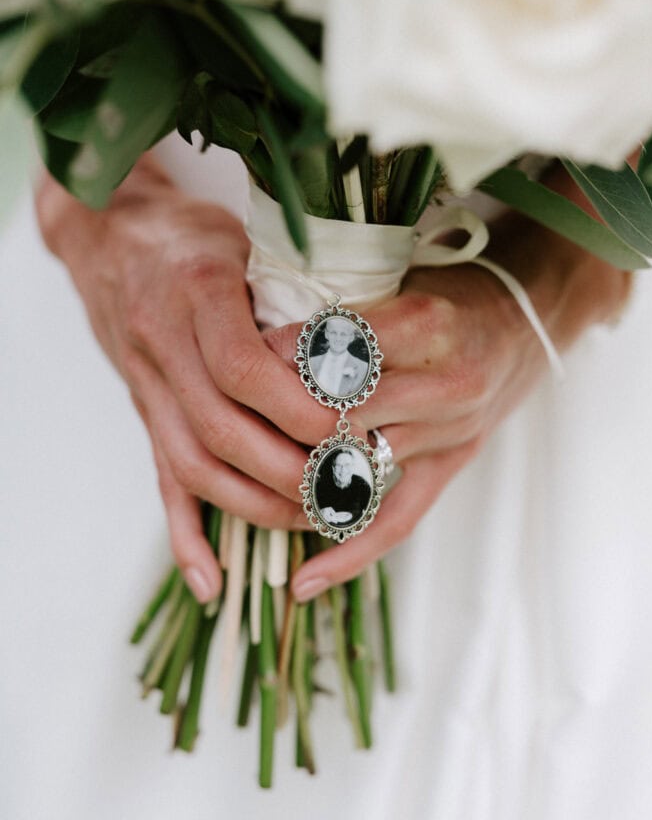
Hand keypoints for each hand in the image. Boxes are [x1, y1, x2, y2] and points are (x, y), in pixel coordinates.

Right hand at [35, 156, 334, 601]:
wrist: (115, 238)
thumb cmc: (200, 236)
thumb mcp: (250, 240)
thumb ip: (297, 288)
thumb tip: (368, 338)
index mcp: (196, 290)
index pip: (242, 368)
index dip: (296, 408)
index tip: (347, 430)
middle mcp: (163, 343)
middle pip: (221, 430)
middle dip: (287, 469)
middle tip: (345, 487)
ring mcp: (148, 386)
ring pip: (195, 465)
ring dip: (254, 505)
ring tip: (311, 519)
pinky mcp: (144, 414)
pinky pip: (162, 481)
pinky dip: (186, 537)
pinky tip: (212, 582)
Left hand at [264, 196, 631, 602]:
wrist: (526, 315)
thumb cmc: (447, 288)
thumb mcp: (398, 276)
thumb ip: (338, 308)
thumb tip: (253, 334)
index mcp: (424, 322)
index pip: (331, 351)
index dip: (276, 358)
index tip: (236, 361)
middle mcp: (444, 382)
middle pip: (339, 418)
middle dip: (280, 423)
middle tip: (231, 424)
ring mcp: (452, 432)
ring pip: (357, 471)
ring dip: (298, 479)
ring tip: (243, 487)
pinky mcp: (453, 465)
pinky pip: (397, 520)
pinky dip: (349, 554)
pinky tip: (306, 580)